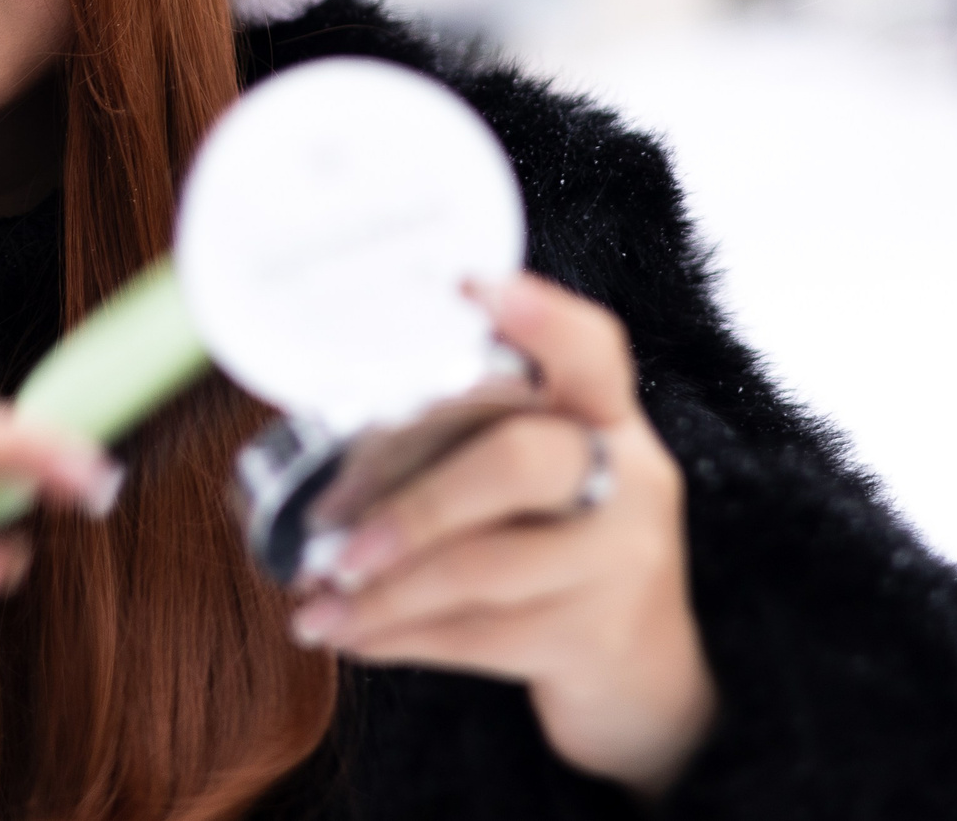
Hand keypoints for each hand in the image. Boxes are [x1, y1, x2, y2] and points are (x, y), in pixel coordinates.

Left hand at [288, 274, 716, 797]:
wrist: (642, 670)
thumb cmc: (552, 540)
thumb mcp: (543, 475)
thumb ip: (468, 436)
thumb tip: (321, 428)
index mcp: (604, 414)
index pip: (590, 349)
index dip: (538, 317)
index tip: (469, 287)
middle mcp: (626, 477)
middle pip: (520, 463)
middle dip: (414, 504)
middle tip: (332, 533)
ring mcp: (619, 562)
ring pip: (484, 568)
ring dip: (382, 588)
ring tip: (315, 598)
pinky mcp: (594, 637)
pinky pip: (477, 638)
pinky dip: (397, 637)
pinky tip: (348, 633)